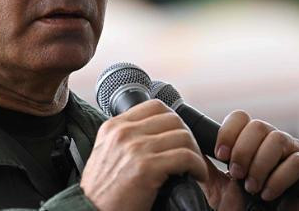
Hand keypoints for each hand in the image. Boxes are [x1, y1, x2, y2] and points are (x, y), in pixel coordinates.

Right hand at [80, 100, 208, 210]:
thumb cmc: (101, 192)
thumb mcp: (106, 153)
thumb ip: (125, 139)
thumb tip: (155, 135)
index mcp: (113, 126)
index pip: (154, 107)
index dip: (173, 121)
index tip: (177, 137)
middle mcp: (123, 132)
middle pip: (172, 119)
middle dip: (187, 136)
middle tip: (190, 153)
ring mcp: (135, 148)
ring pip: (182, 136)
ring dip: (195, 152)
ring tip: (194, 167)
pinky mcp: (146, 167)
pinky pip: (186, 157)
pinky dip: (197, 166)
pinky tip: (196, 176)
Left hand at [199, 110, 298, 209]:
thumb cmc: (246, 207)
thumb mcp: (219, 185)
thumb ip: (207, 165)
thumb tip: (190, 144)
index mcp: (253, 140)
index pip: (240, 117)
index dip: (228, 133)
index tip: (220, 154)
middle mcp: (275, 140)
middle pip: (257, 126)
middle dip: (243, 151)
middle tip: (236, 175)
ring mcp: (296, 151)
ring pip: (276, 139)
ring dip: (259, 165)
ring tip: (252, 188)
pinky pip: (297, 161)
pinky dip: (278, 179)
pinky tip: (269, 194)